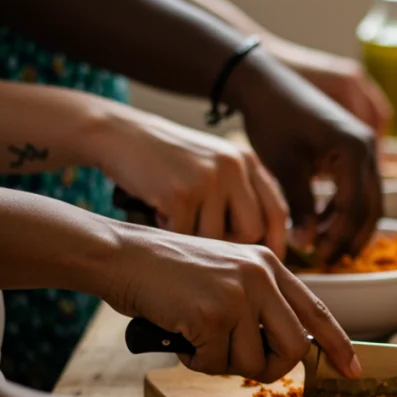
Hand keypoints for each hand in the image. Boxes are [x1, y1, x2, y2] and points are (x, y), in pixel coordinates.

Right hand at [93, 105, 286, 252]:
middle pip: (253, 231)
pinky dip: (170, 234)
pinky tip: (159, 215)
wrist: (118, 134)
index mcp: (247, 161)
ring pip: (217, 239)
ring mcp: (208, 178)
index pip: (277, 211)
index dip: (276, 242)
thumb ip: (239, 193)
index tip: (262, 263)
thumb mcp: (212, 166)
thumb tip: (264, 243)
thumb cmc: (165, 159)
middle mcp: (234, 167)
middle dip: (231, 247)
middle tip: (206, 245)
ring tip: (175, 221)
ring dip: (194, 241)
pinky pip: (185, 236)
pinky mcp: (180, 192)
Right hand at [101, 224, 358, 380]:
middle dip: (269, 368)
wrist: (121, 255)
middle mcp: (261, 276)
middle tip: (240, 364)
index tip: (351, 369)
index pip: (316, 310)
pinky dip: (195, 361)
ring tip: (198, 338)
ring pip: (253, 363)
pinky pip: (215, 364)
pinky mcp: (212, 314)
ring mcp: (238, 294)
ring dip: (223, 364)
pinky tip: (179, 336)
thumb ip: (259, 300)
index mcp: (269, 264)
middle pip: (292, 348)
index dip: (337, 344)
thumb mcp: (226, 273)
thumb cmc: (166, 272)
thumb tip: (286, 348)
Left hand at [229, 53, 383, 262]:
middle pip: (372, 206)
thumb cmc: (271, 121)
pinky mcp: (353, 148)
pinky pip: (359, 186)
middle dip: (351, 237)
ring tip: (323, 245)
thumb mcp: (285, 168)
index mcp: (355, 149)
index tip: (317, 257)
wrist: (263, 85)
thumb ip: (300, 207)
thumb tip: (307, 245)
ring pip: (369, 198)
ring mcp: (364, 146)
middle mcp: (368, 146)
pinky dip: (345, 208)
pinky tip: (322, 222)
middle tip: (328, 259)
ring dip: (349, 224)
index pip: (356, 207)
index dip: (339, 237)